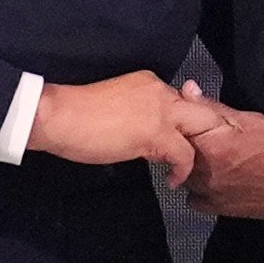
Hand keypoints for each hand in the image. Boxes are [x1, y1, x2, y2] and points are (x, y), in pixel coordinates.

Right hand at [30, 70, 198, 183]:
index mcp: (147, 83)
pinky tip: (173, 179)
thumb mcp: (113, 106)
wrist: (58, 115)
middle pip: (200, 109)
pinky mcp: (157, 135)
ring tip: (185, 168)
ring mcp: (161, 112)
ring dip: (197, 150)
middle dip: (204, 131)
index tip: (179, 138)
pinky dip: (183, 169)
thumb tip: (143, 136)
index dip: (182, 123)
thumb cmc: (73, 114)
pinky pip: (185, 154)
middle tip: (197, 152)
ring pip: (200, 128)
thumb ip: (136, 115)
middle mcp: (159, 92)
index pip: (179, 101)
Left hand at [172, 84, 263, 218]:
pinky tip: (218, 180)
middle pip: (176, 156)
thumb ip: (212, 106)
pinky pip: (196, 200)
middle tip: (205, 137)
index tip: (187, 118)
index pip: (174, 131)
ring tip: (214, 158)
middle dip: (184, 145)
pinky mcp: (221, 210)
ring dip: (192, 167)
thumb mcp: (249, 118)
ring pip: (185, 178)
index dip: (179, 122)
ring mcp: (211, 194)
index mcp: (208, 145)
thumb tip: (187, 89)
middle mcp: (203, 173)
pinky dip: (201, 190)